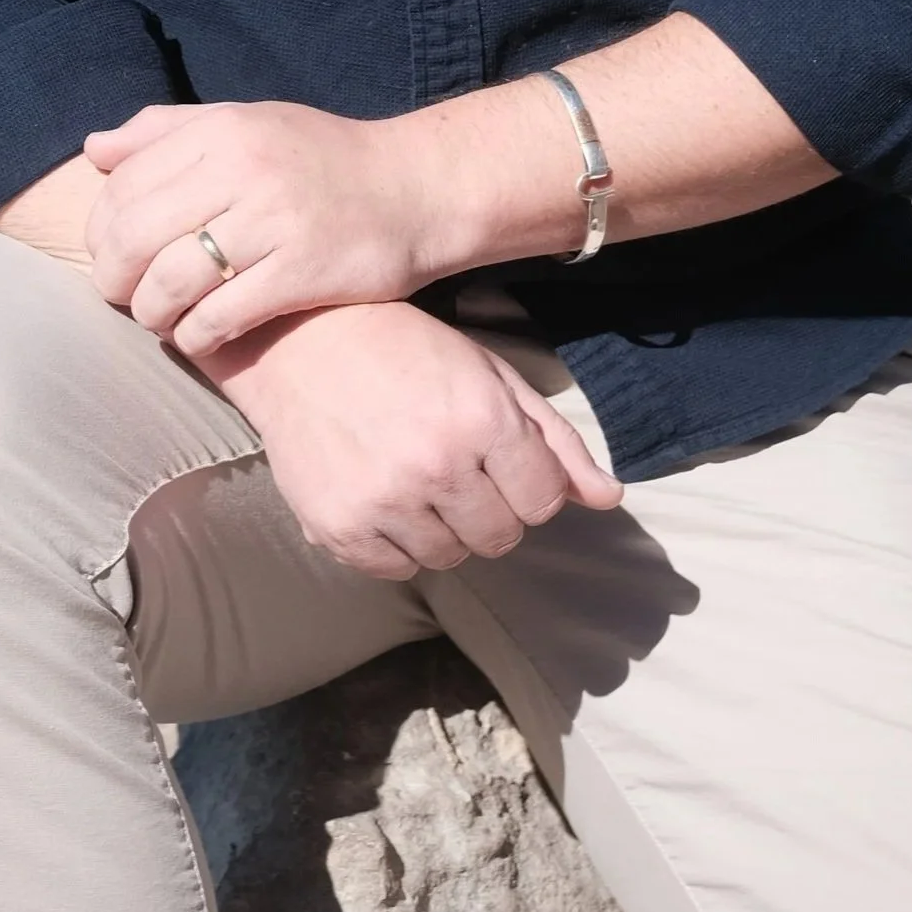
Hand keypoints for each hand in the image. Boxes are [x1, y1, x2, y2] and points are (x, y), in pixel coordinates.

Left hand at [83, 97, 454, 357]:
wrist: (417, 188)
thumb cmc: (323, 159)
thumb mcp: (250, 123)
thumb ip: (169, 130)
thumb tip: (94, 148)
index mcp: (225, 130)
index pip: (124, 184)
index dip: (102, 228)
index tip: (113, 253)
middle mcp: (244, 168)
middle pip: (134, 235)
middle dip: (114, 277)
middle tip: (124, 295)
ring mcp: (274, 221)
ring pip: (170, 281)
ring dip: (152, 313)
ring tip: (161, 319)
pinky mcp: (301, 271)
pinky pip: (219, 316)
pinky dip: (196, 336)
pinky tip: (202, 335)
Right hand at [207, 300, 621, 578]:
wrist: (301, 341)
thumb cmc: (407, 350)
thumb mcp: (490, 375)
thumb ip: (554, 440)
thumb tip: (610, 498)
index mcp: (483, 420)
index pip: (544, 501)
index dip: (528, 482)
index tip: (499, 457)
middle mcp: (437, 466)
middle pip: (501, 537)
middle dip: (490, 507)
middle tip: (455, 465)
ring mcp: (384, 501)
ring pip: (450, 559)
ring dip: (443, 527)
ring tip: (414, 475)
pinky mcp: (338, 528)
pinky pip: (395, 570)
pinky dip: (396, 543)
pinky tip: (381, 494)